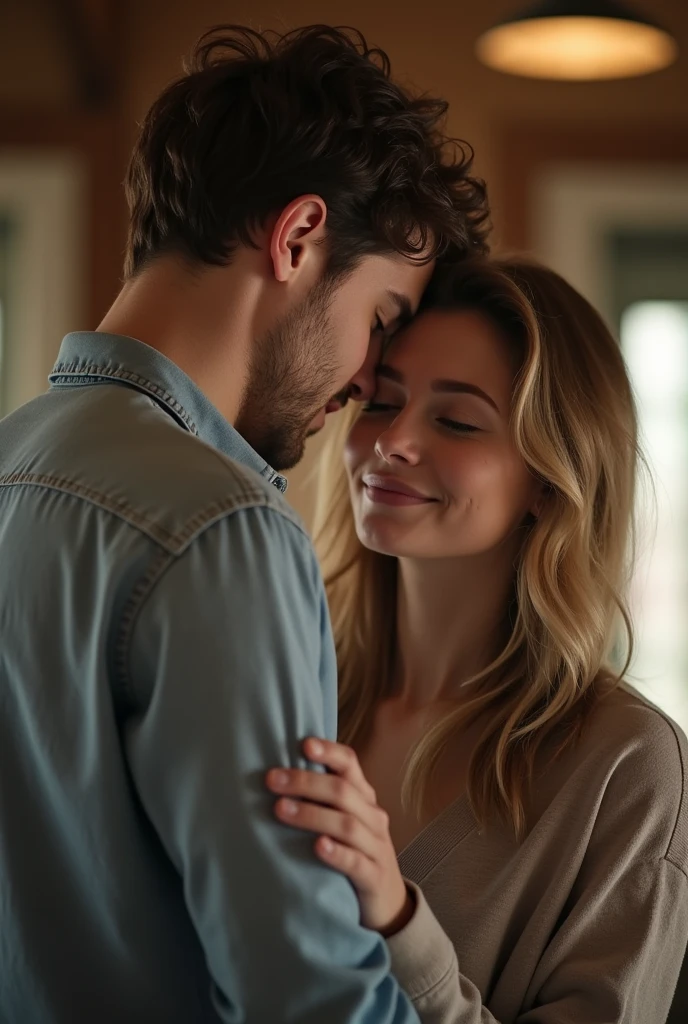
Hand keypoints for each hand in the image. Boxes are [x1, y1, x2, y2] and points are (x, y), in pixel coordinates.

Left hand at [266, 738, 414, 935]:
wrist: (387, 901)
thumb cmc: (354, 851)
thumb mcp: (343, 819)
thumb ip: (321, 798)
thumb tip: (277, 772)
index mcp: (363, 797)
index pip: (350, 765)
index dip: (329, 752)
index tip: (303, 744)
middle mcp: (372, 817)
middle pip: (342, 791)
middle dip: (306, 782)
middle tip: (272, 780)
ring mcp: (376, 847)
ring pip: (346, 824)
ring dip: (312, 815)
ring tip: (281, 810)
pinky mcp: (374, 877)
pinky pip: (357, 862)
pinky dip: (337, 853)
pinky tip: (318, 846)